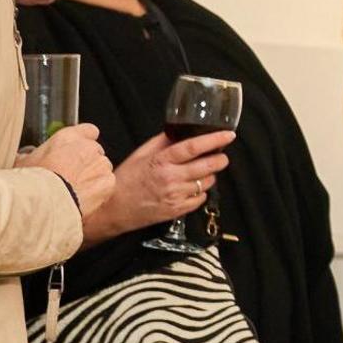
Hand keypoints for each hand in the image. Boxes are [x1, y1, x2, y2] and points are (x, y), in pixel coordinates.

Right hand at [19, 123, 114, 220]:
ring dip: (93, 177)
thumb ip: (28, 156)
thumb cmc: (31, 183)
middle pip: (95, 152)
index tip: (77, 152)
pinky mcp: (107, 182)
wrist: (44, 204)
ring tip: (76, 191)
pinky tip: (84, 199)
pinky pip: (107, 184)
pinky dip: (99, 191)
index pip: (88, 131)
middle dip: (87, 163)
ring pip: (102, 168)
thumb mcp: (22, 163)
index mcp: (68, 137)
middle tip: (72, 177)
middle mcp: (87, 147)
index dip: (84, 142)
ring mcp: (100, 164)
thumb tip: (21, 158)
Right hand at [82, 130, 235, 243]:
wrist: (113, 209)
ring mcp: (175, 196)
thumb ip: (162, 142)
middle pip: (207, 166)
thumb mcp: (141, 155)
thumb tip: (180, 130)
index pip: (193, 147)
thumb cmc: (126, 180)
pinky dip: (200, 192)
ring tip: (200, 172)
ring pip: (206, 183)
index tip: (228, 135)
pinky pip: (200, 199)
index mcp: (161, 161)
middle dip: (220, 159)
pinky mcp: (176, 211)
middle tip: (221, 156)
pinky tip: (191, 188)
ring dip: (208, 176)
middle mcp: (170, 179)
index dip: (214, 140)